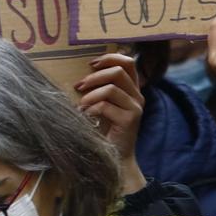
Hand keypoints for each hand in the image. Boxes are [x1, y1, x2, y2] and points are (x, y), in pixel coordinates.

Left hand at [76, 51, 146, 192]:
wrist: (114, 157)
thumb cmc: (103, 129)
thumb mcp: (102, 104)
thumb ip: (99, 89)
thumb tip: (80, 74)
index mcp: (131, 89)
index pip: (128, 62)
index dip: (110, 58)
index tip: (91, 64)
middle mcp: (137, 96)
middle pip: (119, 71)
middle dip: (95, 76)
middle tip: (78, 86)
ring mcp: (135, 107)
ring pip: (112, 88)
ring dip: (90, 95)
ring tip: (80, 104)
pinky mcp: (130, 119)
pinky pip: (106, 106)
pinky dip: (91, 109)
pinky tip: (85, 116)